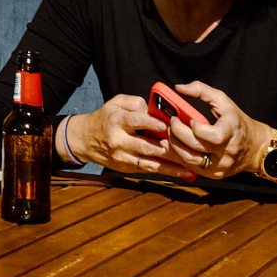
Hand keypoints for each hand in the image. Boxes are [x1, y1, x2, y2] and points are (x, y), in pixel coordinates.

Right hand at [70, 95, 199, 181]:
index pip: (136, 121)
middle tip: (186, 147)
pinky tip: (182, 173)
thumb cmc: (105, 118)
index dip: (152, 123)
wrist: (85, 140)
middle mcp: (119, 140)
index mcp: (116, 121)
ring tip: (190, 166)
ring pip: (150, 162)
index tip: (167, 124)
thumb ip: (134, 102)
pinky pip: (148, 169)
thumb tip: (153, 109)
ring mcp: (122, 157)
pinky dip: (166, 172)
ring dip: (171, 165)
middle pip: (146, 145)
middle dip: (167, 147)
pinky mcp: (126, 167)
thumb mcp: (115, 103)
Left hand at [163, 81, 263, 178]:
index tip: (188, 119)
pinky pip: (191, 168)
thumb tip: (179, 88)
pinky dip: (178, 157)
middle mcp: (226, 152)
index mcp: (232, 132)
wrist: (256, 147)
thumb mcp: (224, 101)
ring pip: (189, 160)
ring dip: (173, 146)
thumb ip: (201, 90)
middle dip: (177, 134)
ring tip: (169, 134)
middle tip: (171, 123)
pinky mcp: (214, 175)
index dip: (196, 128)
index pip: (212, 135)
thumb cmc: (237, 121)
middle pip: (195, 147)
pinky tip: (172, 147)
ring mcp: (220, 166)